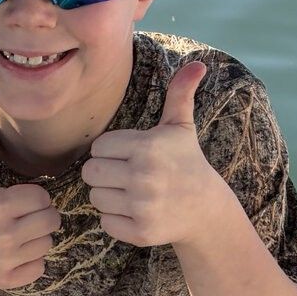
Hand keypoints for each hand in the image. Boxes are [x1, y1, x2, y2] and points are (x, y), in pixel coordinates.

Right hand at [0, 132, 60, 289]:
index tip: (17, 201)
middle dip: (40, 216)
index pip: (42, 198)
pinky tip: (14, 254)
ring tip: (16, 234)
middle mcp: (2, 236)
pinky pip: (40, 267)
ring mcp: (4, 260)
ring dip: (37, 238)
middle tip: (21, 217)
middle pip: (51, 221)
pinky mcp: (6, 280)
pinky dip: (31, 261)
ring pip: (47, 244)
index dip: (33, 197)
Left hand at [82, 61, 227, 247]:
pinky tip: (136, 212)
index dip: (110, 151)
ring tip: (131, 193)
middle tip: (125, 174)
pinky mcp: (141, 231)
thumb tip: (197, 64)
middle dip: (104, 173)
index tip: (130, 155)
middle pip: (90, 173)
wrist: (205, 209)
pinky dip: (115, 219)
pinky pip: (105, 222)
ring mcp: (143, 206)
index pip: (98, 147)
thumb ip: (180, 94)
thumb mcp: (181, 127)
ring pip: (95, 198)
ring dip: (108, 196)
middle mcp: (144, 176)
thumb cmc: (186, 162)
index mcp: (147, 147)